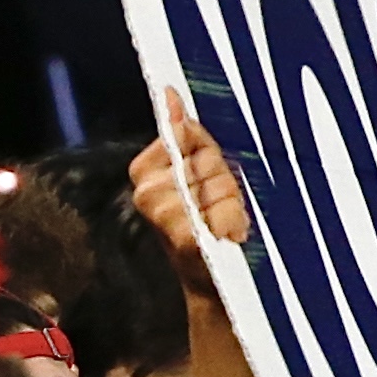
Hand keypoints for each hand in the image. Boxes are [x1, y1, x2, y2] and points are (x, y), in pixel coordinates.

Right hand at [138, 86, 255, 257]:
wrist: (208, 279)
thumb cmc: (207, 223)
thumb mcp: (201, 174)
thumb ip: (190, 138)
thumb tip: (172, 96)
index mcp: (144, 170)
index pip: (182, 134)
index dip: (206, 152)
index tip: (210, 171)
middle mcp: (147, 192)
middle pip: (205, 160)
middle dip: (223, 180)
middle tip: (223, 204)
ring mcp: (163, 215)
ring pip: (217, 186)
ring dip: (231, 204)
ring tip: (226, 222)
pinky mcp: (182, 238)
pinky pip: (222, 214)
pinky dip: (232, 223)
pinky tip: (227, 234)